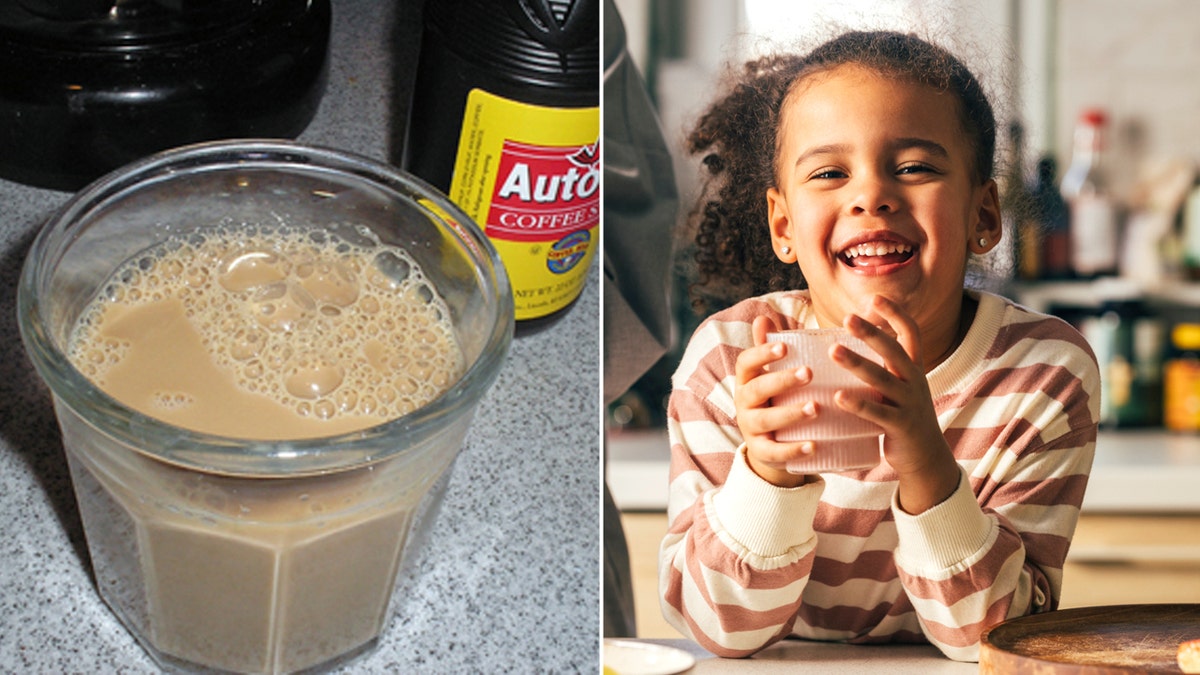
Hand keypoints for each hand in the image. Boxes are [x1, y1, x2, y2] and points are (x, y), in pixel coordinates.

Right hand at [733, 315, 817, 487]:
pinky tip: (814, 445)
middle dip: (782, 380)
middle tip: (809, 372)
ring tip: (816, 407)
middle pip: (758, 390)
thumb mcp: (769, 374)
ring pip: (766, 420)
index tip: (785, 346)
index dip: (762, 353)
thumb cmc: (774, 399)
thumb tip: (764, 317)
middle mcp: (744, 402)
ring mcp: (750, 429)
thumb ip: (769, 349)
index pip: (746, 362)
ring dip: (791, 413)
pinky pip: (775, 452)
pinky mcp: (762, 452)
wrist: (767, 444)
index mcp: (747, 379)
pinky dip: (793, 450)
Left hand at [832, 296, 960, 512]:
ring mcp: (910, 404)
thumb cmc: (901, 417)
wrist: (926, 458)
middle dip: (871, 332)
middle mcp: (914, 382)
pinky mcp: (901, 426)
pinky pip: (878, 413)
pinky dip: (858, 404)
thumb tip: (846, 344)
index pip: (910, 333)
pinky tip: (838, 397)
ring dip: (857, 363)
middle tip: (847, 318)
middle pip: (894, 351)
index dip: (895, 314)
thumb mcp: (898, 388)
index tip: (874, 297)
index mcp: (913, 369)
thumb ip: (881, 367)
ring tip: (833, 350)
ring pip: (882, 379)